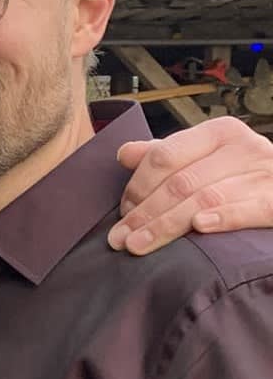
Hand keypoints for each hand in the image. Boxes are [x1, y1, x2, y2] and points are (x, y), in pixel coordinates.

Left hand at [110, 117, 272, 253]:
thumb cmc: (239, 175)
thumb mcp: (204, 158)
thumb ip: (165, 156)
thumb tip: (124, 154)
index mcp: (219, 133)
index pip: (165, 155)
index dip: (137, 185)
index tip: (122, 211)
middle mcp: (244, 148)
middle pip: (180, 182)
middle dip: (145, 213)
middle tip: (120, 238)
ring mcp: (265, 174)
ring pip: (204, 199)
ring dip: (166, 225)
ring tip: (138, 245)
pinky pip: (248, 210)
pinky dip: (222, 217)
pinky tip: (199, 227)